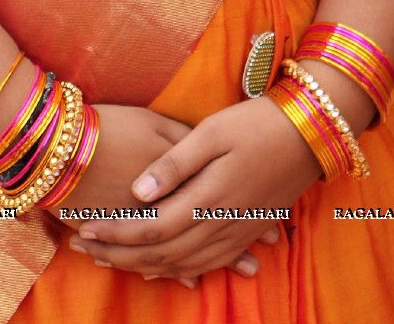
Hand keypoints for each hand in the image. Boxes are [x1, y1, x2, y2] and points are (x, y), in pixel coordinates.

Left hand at [68, 96, 319, 282]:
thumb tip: (137, 191)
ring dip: (142, 264)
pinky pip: (206, 264)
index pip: (150, 227)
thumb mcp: (213, 130)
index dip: (114, 233)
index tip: (83, 228)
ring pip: (181, 263)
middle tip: (82, 247)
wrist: (310, 133)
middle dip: (118, 254)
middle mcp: (220, 224)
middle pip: (161, 252)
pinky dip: (177, 270)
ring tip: (109, 258)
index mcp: (208, 197)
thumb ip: (174, 163)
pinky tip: (160, 268)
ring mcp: (236, 233)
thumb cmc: (256, 123)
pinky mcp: (246, 233)